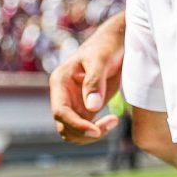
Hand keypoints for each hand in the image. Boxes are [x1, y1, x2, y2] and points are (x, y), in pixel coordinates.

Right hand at [50, 18, 124, 143]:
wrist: (117, 41)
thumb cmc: (106, 46)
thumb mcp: (100, 59)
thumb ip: (94, 82)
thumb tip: (92, 109)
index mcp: (60, 81)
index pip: (60, 112)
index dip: (76, 125)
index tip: (96, 131)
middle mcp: (63, 95)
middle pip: (64, 126)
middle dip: (84, 133)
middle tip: (112, 123)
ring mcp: (74, 103)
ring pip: (73, 132)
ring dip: (91, 135)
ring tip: (113, 121)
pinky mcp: (86, 107)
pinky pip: (86, 128)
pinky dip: (97, 131)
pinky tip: (113, 120)